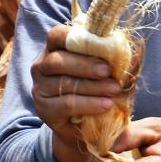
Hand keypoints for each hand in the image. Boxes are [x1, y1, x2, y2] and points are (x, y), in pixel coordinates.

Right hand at [30, 25, 122, 161]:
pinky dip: (89, 103)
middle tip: (108, 71)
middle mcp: (41, 66)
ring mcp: (40, 88)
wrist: (83, 126)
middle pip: (58, 61)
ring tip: (115, 89)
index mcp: (54, 49)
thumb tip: (120, 46)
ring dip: (93, 86)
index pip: (56, 35)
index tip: (98, 43)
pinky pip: (67, 104)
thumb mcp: (99, 70)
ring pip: (65, 84)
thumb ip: (104, 57)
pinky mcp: (44, 109)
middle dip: (86, 65)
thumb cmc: (93, 90)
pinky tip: (106, 104)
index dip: (73, 36)